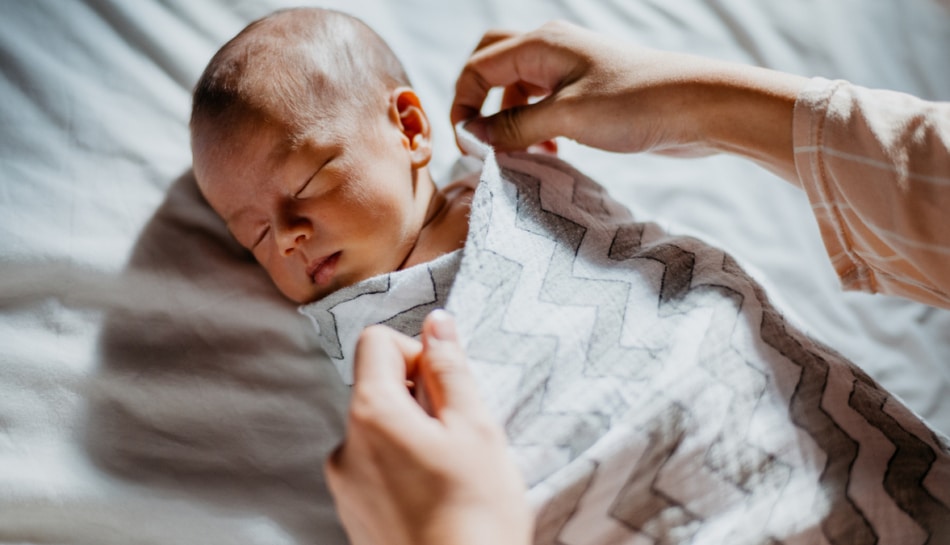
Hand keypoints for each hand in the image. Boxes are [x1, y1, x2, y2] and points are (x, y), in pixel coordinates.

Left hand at [324, 310, 532, 544]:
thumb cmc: (476, 513)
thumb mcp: (475, 428)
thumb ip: (450, 368)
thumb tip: (436, 322)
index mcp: (371, 413)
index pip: (375, 342)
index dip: (416, 353)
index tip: (446, 388)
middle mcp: (345, 444)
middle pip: (376, 386)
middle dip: (418, 397)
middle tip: (458, 435)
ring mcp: (344, 482)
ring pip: (378, 429)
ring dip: (411, 434)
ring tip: (450, 472)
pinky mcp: (351, 512)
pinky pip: (374, 466)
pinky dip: (400, 467)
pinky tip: (434, 496)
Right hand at [451, 21, 806, 181]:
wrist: (698, 107)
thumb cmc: (636, 104)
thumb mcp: (566, 118)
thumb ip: (514, 126)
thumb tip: (473, 136)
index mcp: (541, 44)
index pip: (478, 68)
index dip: (464, 106)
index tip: (468, 147)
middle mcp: (551, 50)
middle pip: (491, 66)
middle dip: (479, 104)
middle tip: (481, 142)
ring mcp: (569, 70)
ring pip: (517, 90)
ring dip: (510, 122)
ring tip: (522, 155)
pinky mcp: (585, 92)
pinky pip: (543, 105)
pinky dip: (534, 128)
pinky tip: (549, 154)